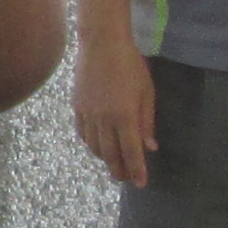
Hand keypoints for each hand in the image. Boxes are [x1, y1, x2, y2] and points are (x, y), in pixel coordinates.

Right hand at [72, 32, 156, 187]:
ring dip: (105, 159)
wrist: (101, 43)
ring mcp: (88, 114)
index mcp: (124, 116)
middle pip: (110, 154)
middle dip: (119, 170)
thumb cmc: (131, 64)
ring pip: (95, 147)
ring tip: (113, 165)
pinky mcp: (77, 107)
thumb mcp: (146, 92)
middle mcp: (104, 119)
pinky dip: (91, 145)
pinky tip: (98, 146)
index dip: (136, 170)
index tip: (140, 184)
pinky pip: (83, 134)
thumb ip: (147, 121)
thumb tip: (150, 147)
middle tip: (125, 179)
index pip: (131, 151)